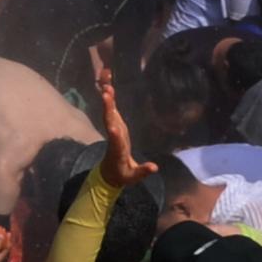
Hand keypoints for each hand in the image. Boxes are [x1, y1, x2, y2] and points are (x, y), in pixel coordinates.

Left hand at [92, 48, 155, 189]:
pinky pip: (111, 109)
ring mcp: (113, 129)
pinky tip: (107, 84)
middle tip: (106, 93)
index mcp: (118, 150)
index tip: (113, 127)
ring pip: (109, 112)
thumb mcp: (132, 177)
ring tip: (106, 84)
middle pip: (110, 121)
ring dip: (107, 98)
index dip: (115, 134)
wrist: (109, 172)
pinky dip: (109, 97)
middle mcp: (114, 136)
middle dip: (108, 108)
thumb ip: (143, 171)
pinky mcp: (115, 124)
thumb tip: (155, 167)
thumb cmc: (122, 175)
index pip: (116, 142)